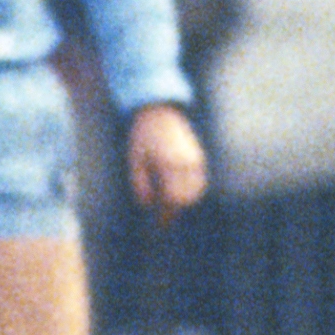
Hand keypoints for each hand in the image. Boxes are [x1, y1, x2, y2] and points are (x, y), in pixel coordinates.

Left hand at [128, 102, 208, 218]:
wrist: (159, 112)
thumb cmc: (143, 136)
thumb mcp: (135, 159)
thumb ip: (140, 183)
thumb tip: (147, 204)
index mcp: (169, 164)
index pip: (173, 198)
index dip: (166, 213)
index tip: (159, 223)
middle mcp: (186, 163)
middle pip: (186, 198)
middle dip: (175, 210)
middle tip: (163, 218)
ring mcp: (195, 159)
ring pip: (196, 191)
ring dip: (185, 201)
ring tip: (170, 206)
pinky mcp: (199, 156)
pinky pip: (200, 180)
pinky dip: (191, 190)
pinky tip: (178, 193)